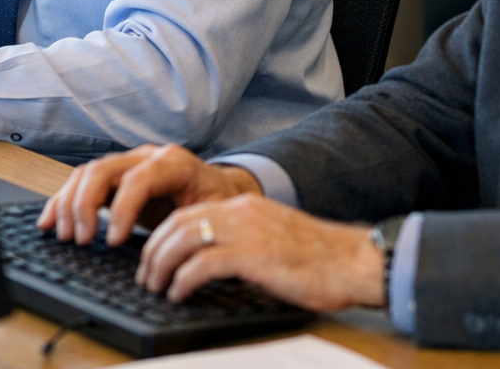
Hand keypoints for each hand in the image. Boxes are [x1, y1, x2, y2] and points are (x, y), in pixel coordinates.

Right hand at [37, 144, 261, 245]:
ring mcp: (128, 163)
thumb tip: (166, 252)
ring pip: (87, 173)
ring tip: (67, 236)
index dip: (121, 209)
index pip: (138, 179)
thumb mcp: (213, 213)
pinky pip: (81, 182)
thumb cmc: (216, 204)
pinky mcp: (115, 177)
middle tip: (82, 240)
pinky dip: (62, 200)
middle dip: (85, 206)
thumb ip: (188, 225)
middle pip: (103, 170)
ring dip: (69, 204)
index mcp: (174, 163)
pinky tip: (49, 220)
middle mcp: (146, 157)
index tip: (112, 240)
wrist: (219, 190)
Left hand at [135, 194, 385, 310]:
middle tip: (145, 277)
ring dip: (161, 265)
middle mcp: (241, 211)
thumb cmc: (320, 260)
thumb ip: (243, 243)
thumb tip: (211, 264)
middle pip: (178, 223)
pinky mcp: (253, 255)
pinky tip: (178, 294)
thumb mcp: (272, 240)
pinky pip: (203, 264)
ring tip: (155, 287)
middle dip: (153, 251)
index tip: (152, 259)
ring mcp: (246, 231)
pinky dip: (183, 280)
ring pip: (183, 239)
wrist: (354, 261)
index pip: (187, 212)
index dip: (162, 237)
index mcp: (244, 206)